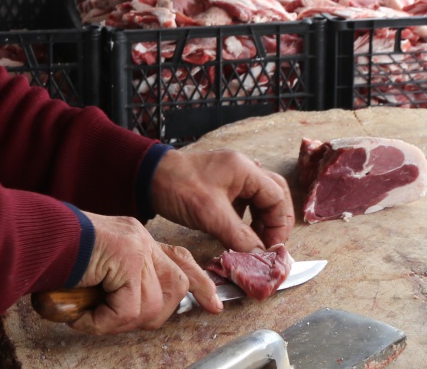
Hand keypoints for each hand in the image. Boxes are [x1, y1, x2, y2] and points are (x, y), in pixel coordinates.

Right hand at [69, 213, 222, 333]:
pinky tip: (83, 315)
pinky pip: (126, 308)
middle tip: (116, 318)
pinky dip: (104, 321)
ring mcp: (135, 247)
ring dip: (121, 320)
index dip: (199, 282)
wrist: (36, 237)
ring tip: (93, 317)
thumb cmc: (55, 255)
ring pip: (150, 304)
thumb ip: (118, 282)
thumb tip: (132, 312)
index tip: (213, 304)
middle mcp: (140, 239)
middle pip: (174, 286)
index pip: (180, 258)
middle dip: (152, 313)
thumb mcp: (95, 269)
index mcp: (136, 239)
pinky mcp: (125, 258)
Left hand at [149, 148, 293, 251]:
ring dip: (261, 222)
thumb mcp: (211, 214)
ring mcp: (231, 178)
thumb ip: (239, 236)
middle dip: (275, 221)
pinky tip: (240, 236)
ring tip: (256, 245)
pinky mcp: (220, 188)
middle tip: (270, 246)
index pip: (277, 196)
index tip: (272, 248)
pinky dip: (246, 221)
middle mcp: (242, 170)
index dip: (278, 224)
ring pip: (259, 200)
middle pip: (273, 195)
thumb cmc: (178, 188)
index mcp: (245, 170)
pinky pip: (243, 204)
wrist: (147, 178)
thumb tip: (260, 257)